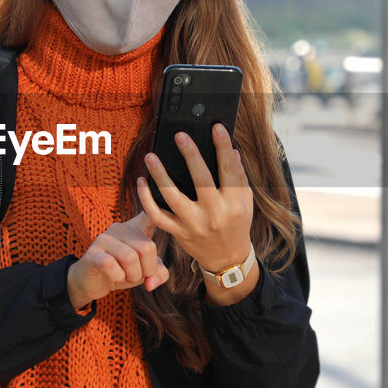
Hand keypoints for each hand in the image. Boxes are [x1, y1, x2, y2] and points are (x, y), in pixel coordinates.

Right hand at [67, 211, 169, 311]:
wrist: (92, 282)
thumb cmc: (122, 272)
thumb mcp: (145, 272)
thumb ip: (158, 273)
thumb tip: (152, 281)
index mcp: (135, 228)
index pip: (151, 213)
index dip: (157, 203)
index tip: (150, 183)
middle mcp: (120, 228)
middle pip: (147, 247)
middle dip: (147, 270)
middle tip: (137, 275)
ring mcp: (104, 239)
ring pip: (131, 258)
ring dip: (132, 276)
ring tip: (125, 277)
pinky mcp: (93, 254)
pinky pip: (112, 266)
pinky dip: (118, 278)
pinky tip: (113, 277)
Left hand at [137, 122, 256, 300]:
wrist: (226, 259)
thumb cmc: (237, 225)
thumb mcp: (246, 203)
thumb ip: (239, 177)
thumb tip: (232, 151)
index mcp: (233, 203)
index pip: (228, 169)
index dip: (223, 146)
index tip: (216, 127)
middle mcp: (214, 213)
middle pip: (201, 180)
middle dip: (190, 155)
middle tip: (180, 135)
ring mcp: (193, 224)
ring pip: (172, 197)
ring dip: (159, 175)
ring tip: (151, 156)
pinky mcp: (178, 233)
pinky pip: (157, 216)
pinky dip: (146, 199)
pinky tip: (141, 182)